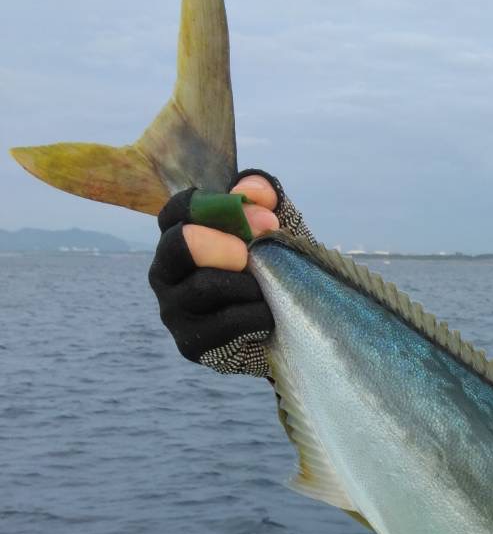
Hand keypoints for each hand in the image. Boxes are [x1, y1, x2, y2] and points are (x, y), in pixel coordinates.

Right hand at [148, 175, 280, 368]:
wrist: (286, 328)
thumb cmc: (267, 271)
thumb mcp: (270, 229)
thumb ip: (263, 201)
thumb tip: (256, 191)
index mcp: (178, 236)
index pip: (177, 210)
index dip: (216, 207)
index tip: (262, 219)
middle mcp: (165, 271)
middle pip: (181, 245)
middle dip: (225, 245)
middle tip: (252, 255)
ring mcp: (173, 309)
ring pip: (204, 286)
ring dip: (248, 286)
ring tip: (266, 290)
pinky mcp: (190, 342)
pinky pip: (225, 323)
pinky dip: (255, 315)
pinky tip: (268, 315)